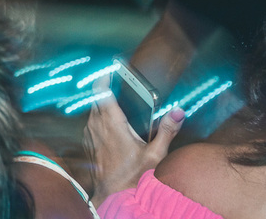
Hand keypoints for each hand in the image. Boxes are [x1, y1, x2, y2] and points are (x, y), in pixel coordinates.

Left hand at [83, 76, 184, 205]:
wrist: (114, 195)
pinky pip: (91, 123)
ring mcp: (89, 134)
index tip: (110, 70)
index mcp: (111, 123)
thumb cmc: (133, 176)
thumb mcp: (155, 154)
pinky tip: (112, 126)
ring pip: (93, 111)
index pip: (101, 91)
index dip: (103, 78)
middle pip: (97, 99)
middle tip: (120, 86)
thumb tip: (177, 112)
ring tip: (119, 106)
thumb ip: (166, 131)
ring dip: (103, 106)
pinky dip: (99, 119)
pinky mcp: (88, 143)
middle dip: (107, 91)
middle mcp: (96, 126)